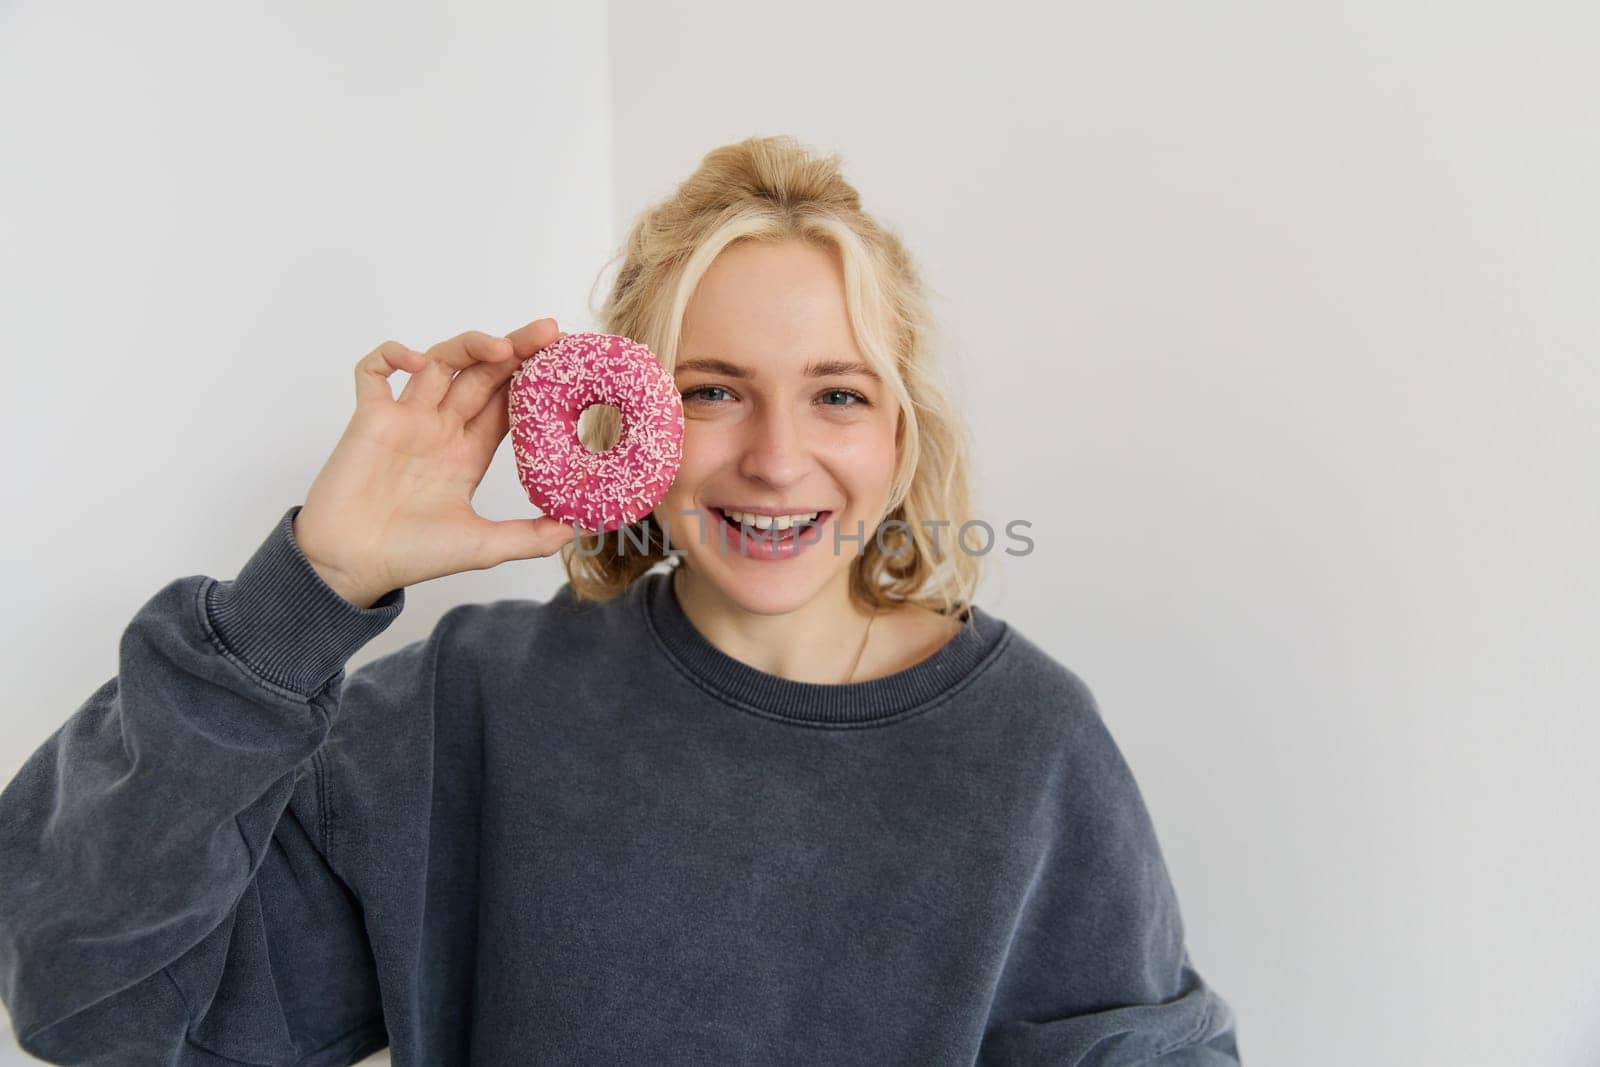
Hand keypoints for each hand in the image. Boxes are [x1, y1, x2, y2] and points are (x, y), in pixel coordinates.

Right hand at [292, 319, 574, 607]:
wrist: (351, 566)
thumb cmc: (411, 556)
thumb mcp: (483, 546)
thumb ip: (529, 537)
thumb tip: (576, 529)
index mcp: (468, 452)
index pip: (507, 402)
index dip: (533, 381)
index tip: (563, 364)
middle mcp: (440, 429)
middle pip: (482, 373)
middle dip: (515, 349)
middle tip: (548, 332)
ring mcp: (405, 420)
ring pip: (440, 361)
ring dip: (470, 346)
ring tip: (503, 348)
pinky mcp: (369, 418)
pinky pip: (374, 371)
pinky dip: (391, 355)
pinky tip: (417, 362)